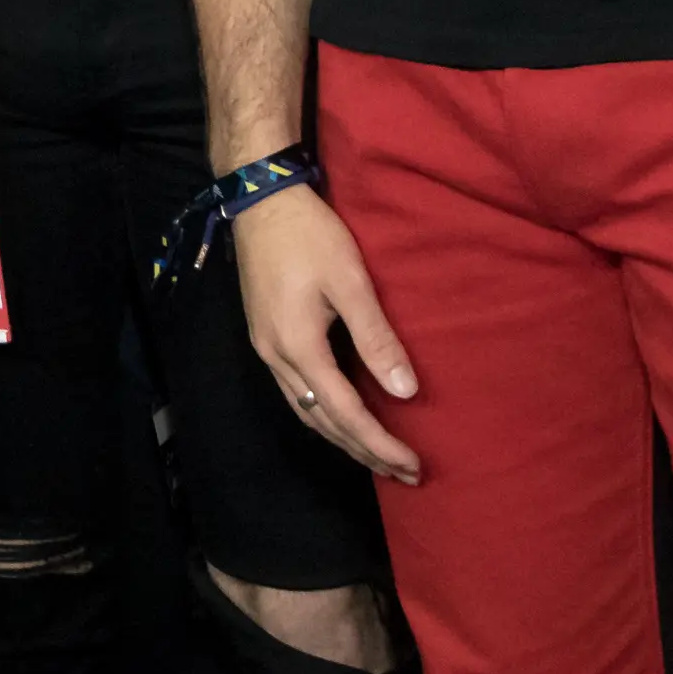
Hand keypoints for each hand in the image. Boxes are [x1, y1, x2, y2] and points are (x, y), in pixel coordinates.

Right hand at [229, 186, 423, 481]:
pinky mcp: (263, 335)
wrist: (259, 200)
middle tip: (405, 473)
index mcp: (298, 347)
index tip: (414, 465)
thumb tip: (405, 392)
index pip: (345, 412)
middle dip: (364, 450)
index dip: (380, 443)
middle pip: (322, 421)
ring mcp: (264, 348)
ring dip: (342, 437)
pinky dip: (324, 414)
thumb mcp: (349, 282)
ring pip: (304, 410)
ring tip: (378, 456)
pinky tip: (341, 415)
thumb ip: (376, 338)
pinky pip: (295, 392)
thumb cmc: (309, 235)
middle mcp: (275, 357)